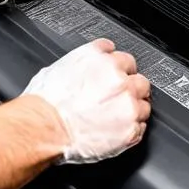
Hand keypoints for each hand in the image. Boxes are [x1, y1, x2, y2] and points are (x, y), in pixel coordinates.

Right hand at [21, 39, 151, 163]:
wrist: (44, 128)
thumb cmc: (44, 103)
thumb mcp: (58, 68)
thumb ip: (82, 65)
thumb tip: (83, 69)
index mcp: (101, 60)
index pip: (122, 58)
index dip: (118, 69)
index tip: (114, 77)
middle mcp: (118, 78)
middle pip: (139, 79)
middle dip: (130, 89)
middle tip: (116, 100)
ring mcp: (127, 104)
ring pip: (144, 104)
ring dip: (134, 109)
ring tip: (117, 118)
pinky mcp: (130, 129)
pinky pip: (141, 127)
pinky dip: (133, 129)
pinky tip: (118, 131)